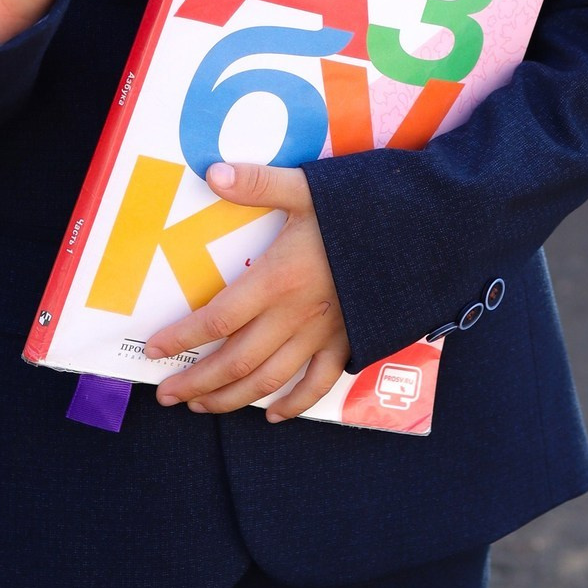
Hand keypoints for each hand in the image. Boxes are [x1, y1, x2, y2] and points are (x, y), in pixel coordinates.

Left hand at [144, 162, 350, 421]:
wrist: (434, 228)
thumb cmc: (372, 205)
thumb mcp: (313, 187)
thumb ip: (261, 184)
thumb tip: (213, 172)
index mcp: (280, 278)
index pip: (217, 318)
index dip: (183, 338)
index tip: (154, 350)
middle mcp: (298, 314)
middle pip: (236, 360)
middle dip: (198, 382)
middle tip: (168, 396)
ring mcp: (327, 332)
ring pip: (270, 379)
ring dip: (232, 398)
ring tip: (203, 407)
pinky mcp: (354, 339)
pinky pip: (319, 383)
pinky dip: (294, 404)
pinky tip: (274, 415)